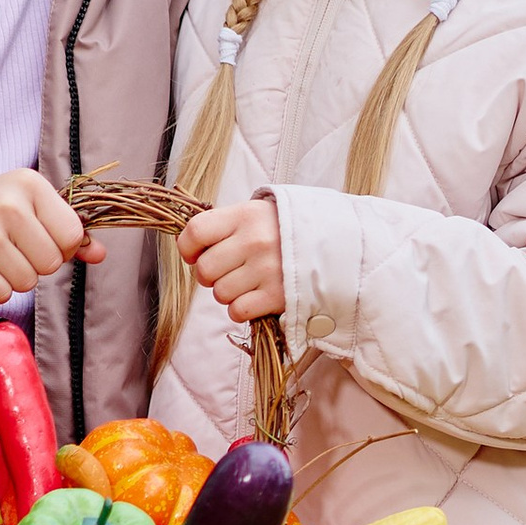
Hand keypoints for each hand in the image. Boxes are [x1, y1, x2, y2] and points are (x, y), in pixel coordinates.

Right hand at [0, 169, 100, 304]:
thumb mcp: (29, 204)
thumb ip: (67, 229)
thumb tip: (100, 255)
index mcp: (29, 184)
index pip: (73, 234)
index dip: (62, 246)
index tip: (41, 238)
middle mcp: (8, 206)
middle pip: (52, 263)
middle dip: (37, 264)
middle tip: (14, 249)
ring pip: (28, 282)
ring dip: (15, 277)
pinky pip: (2, 293)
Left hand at [179, 193, 284, 322]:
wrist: (337, 245)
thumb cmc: (285, 230)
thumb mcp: (257, 214)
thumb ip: (224, 225)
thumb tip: (189, 247)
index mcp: (246, 215)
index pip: (195, 232)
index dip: (188, 248)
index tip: (195, 254)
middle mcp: (255, 241)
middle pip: (205, 270)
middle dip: (210, 275)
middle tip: (227, 271)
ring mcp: (267, 270)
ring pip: (220, 293)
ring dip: (227, 293)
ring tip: (246, 282)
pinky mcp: (278, 296)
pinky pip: (237, 311)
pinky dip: (240, 309)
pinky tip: (253, 298)